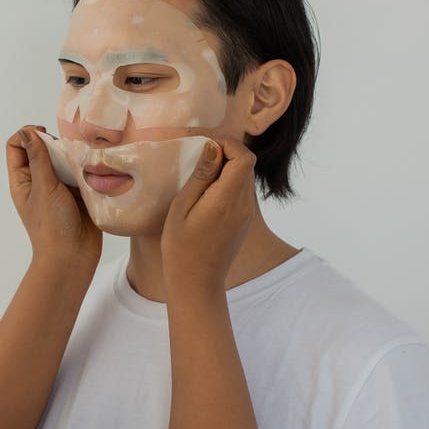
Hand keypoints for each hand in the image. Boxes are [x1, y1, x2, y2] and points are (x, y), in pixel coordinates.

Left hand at [7, 126, 101, 268]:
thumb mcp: (43, 188)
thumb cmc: (52, 226)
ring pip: (64, 159)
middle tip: (67, 153)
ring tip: (82, 163)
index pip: (16, 145)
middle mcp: (39, 181)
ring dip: (73, 156)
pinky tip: (93, 171)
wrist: (73, 256)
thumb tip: (26, 131)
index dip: (27, 134)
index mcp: (22, 180)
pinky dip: (86, 168)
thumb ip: (38, 158)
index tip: (45, 136)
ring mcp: (59, 187)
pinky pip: (81, 172)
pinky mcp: (78, 193)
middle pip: (42, 148)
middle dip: (56, 144)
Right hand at [161, 138, 256, 294]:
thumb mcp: (182, 207)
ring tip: (201, 178)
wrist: (196, 282)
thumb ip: (201, 176)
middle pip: (247, 165)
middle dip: (227, 155)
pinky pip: (242, 193)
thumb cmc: (181, 247)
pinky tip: (207, 195)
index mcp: (227, 200)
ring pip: (246, 178)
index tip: (206, 149)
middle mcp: (243, 206)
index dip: (229, 145)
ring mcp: (246, 215)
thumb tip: (214, 148)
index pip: (244, 158)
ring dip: (228, 170)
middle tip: (201, 161)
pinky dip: (229, 185)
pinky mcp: (244, 222)